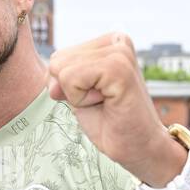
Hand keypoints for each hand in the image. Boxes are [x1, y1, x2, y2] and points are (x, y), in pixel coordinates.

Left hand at [43, 33, 185, 185]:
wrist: (138, 147)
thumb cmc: (110, 123)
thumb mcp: (78, 94)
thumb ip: (61, 79)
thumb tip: (51, 77)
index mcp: (109, 42)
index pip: (59, 57)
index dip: (69, 86)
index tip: (98, 97)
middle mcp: (116, 41)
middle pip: (58, 60)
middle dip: (71, 90)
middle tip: (102, 102)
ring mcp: (119, 52)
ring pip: (61, 69)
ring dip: (78, 96)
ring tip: (106, 102)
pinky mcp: (118, 68)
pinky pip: (71, 79)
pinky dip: (81, 100)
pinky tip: (107, 103)